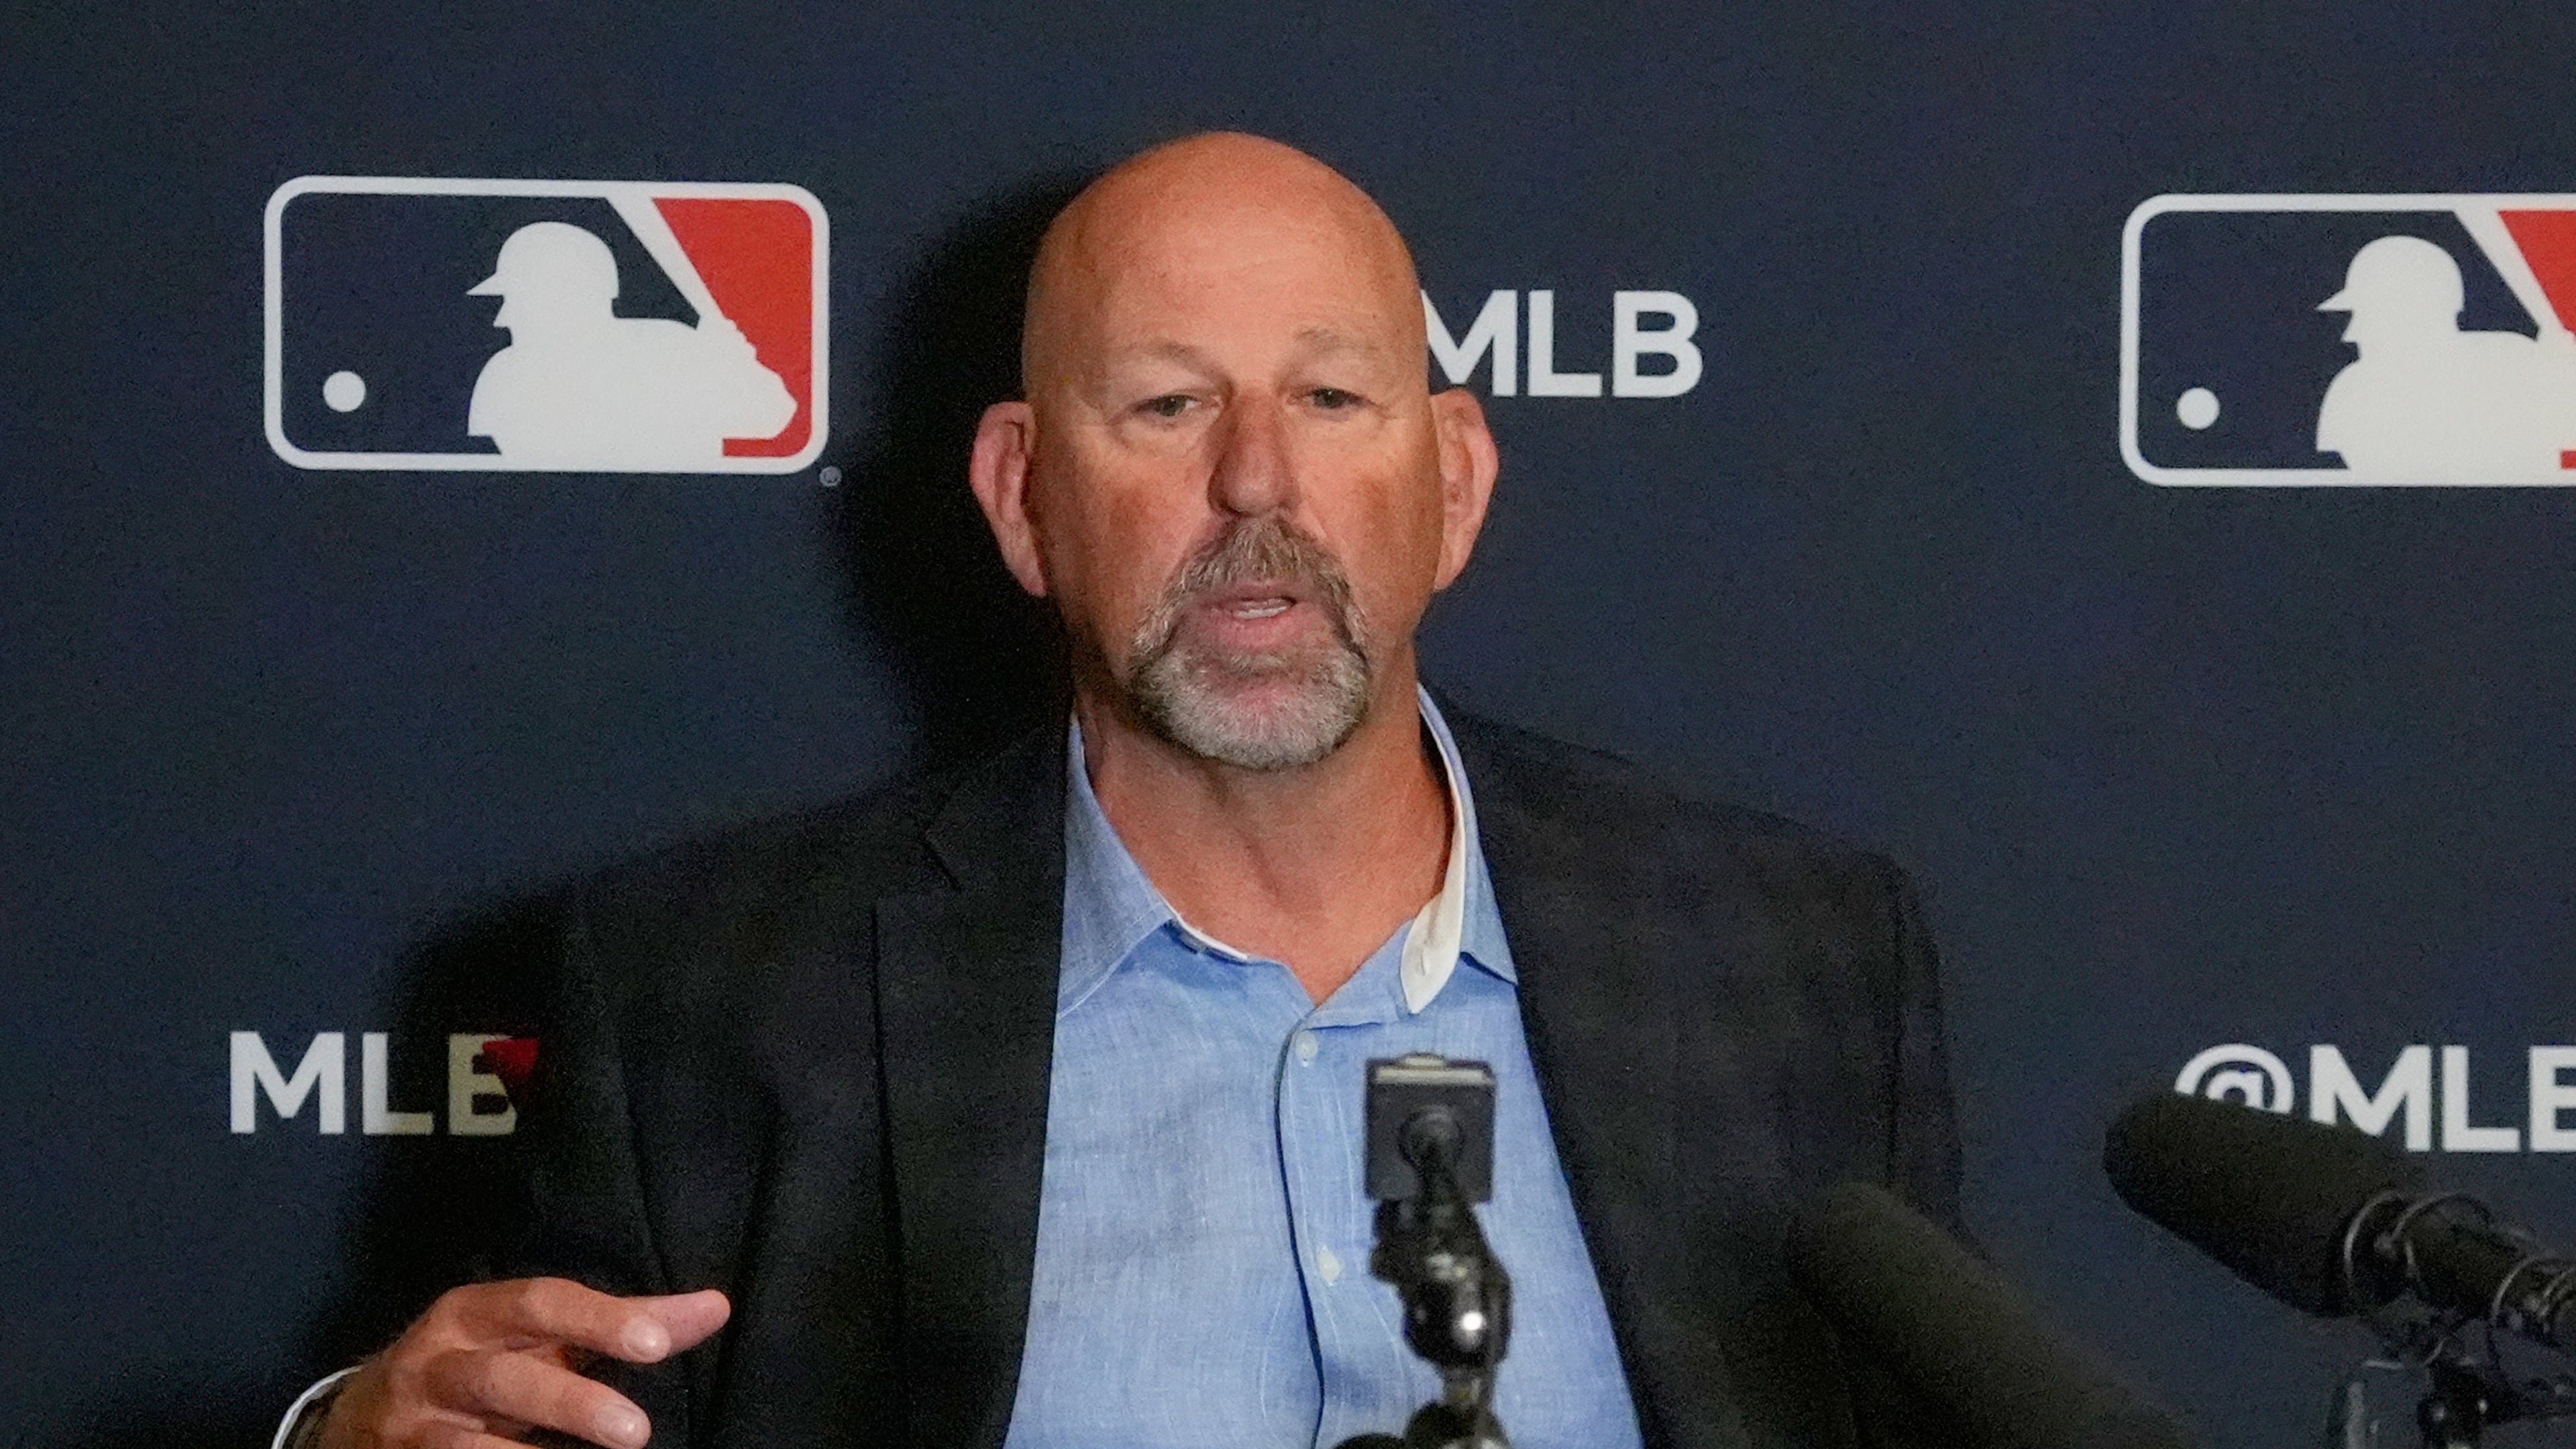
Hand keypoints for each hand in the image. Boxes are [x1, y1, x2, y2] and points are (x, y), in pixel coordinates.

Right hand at [317, 1278, 729, 1448]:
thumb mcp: (537, 1338)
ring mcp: (413, 1428)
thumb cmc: (478, 1363)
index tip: (656, 1344)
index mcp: (473, 1314)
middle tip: (637, 1431)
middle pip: (501, 1380)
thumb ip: (622, 1324)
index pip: (539, 1304)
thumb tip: (716, 1308)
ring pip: (464, 1447)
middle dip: (570, 1403)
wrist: (359, 1416)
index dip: (597, 1321)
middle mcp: (436, 1365)